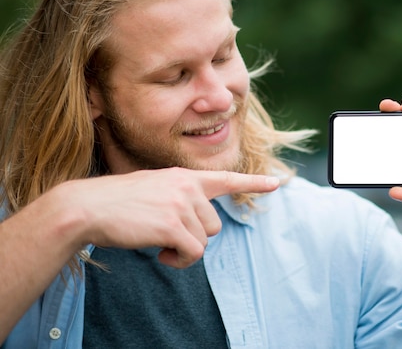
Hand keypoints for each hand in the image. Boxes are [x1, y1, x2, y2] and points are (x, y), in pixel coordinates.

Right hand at [53, 167, 278, 267]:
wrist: (87, 207)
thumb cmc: (117, 203)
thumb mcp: (154, 190)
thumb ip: (179, 199)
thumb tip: (196, 226)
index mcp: (183, 178)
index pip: (225, 179)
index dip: (253, 182)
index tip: (276, 183)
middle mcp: (187, 187)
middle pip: (214, 225)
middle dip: (195, 237)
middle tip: (167, 239)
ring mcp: (181, 204)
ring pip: (205, 241)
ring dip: (185, 250)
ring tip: (160, 244)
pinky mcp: (173, 225)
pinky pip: (193, 253)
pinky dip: (180, 261)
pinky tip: (160, 255)